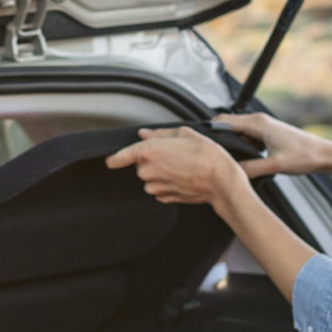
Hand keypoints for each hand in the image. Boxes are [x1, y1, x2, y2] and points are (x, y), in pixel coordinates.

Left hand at [106, 126, 251, 206]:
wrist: (221, 182)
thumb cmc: (207, 155)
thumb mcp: (185, 134)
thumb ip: (160, 133)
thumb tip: (144, 134)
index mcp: (149, 152)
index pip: (122, 156)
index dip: (115, 158)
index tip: (110, 160)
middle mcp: (148, 171)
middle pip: (141, 165)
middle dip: (153, 159)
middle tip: (175, 154)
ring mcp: (155, 186)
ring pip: (150, 178)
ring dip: (161, 172)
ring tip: (182, 166)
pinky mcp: (164, 197)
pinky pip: (159, 188)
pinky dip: (168, 183)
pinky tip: (183, 178)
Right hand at [217, 111, 331, 178]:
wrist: (324, 154)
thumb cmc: (305, 156)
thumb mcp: (275, 165)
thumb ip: (250, 169)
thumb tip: (230, 174)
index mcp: (257, 123)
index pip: (222, 121)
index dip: (208, 132)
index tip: (199, 145)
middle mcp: (258, 120)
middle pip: (225, 124)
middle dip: (215, 138)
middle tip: (206, 155)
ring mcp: (262, 126)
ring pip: (234, 131)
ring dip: (226, 142)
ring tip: (218, 158)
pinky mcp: (265, 134)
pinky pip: (243, 136)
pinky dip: (236, 145)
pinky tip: (235, 159)